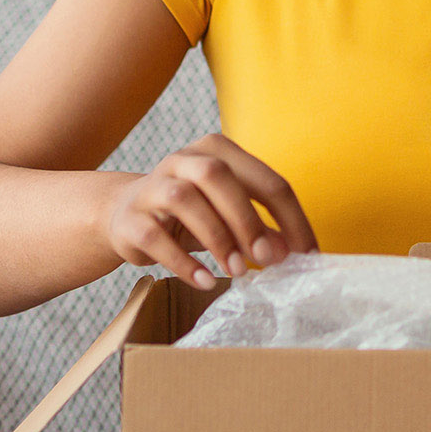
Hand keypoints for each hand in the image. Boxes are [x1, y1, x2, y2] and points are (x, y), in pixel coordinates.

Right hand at [105, 133, 318, 288]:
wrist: (125, 213)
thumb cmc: (191, 213)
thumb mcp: (230, 214)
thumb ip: (260, 227)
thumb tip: (289, 252)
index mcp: (217, 151)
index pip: (265, 179)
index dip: (290, 217)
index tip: (306, 254)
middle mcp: (183, 159)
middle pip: (218, 176)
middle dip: (247, 219)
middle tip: (266, 259)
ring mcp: (153, 186)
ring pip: (185, 199)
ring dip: (217, 238)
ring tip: (236, 271)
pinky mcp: (131, 218)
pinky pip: (156, 237)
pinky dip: (183, 262)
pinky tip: (205, 280)